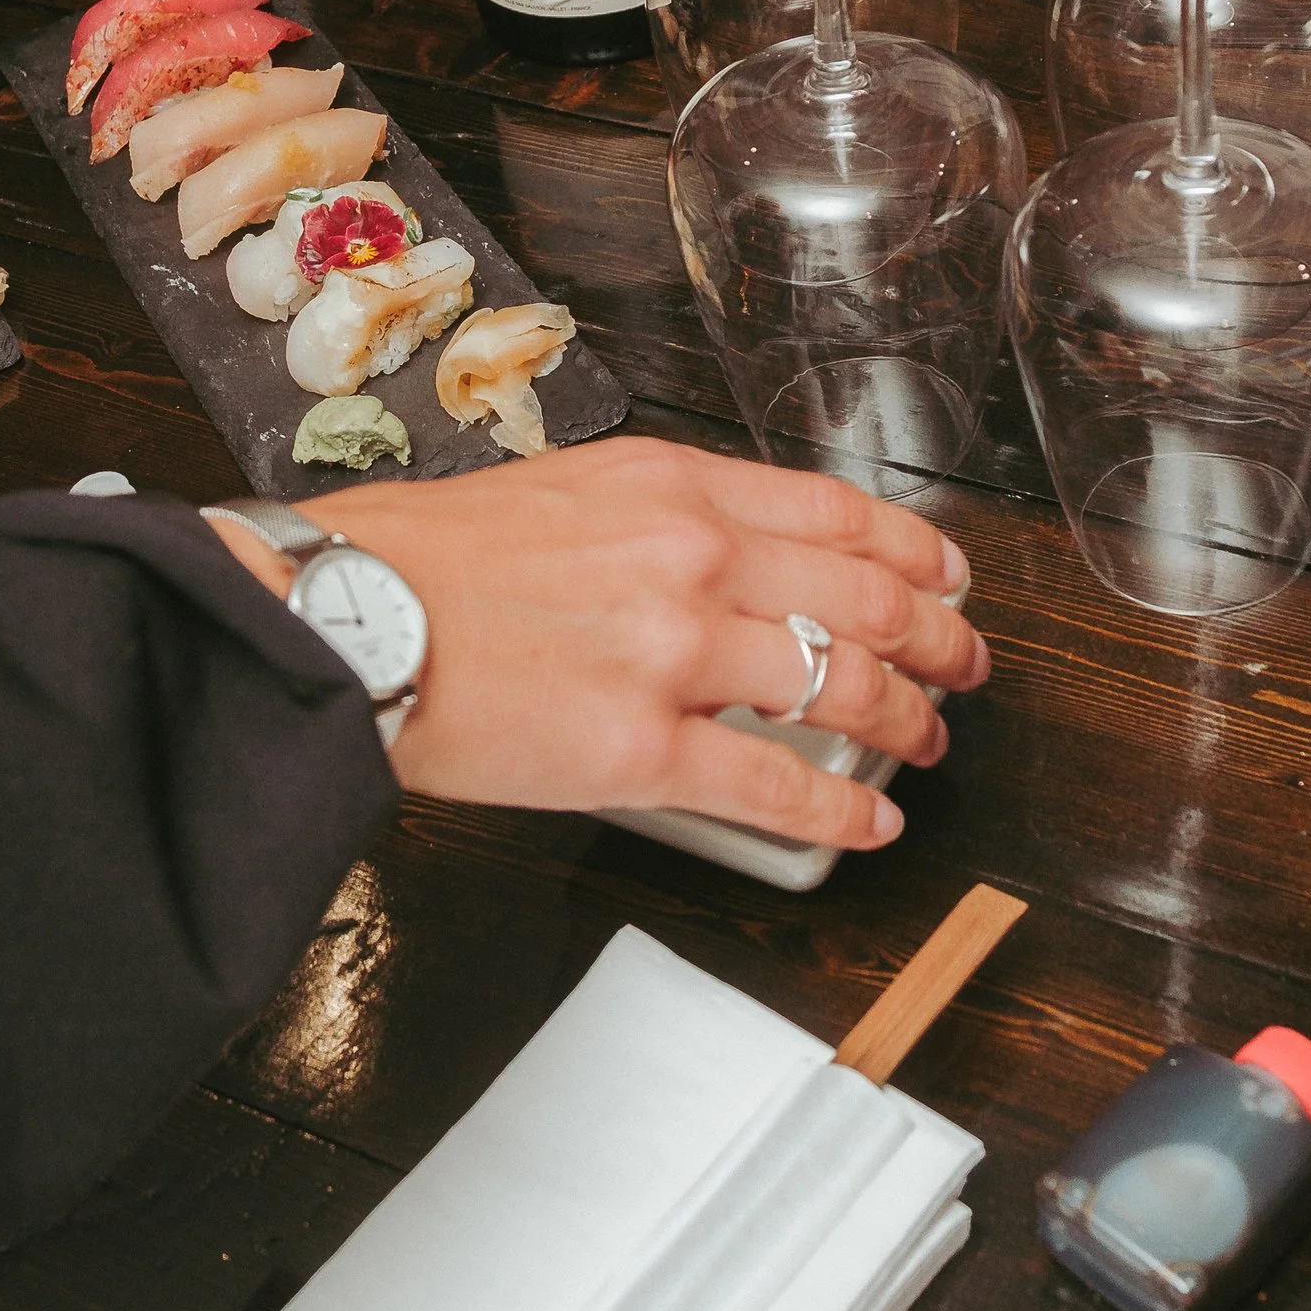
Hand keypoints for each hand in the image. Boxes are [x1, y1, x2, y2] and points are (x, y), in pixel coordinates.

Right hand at [209, 436, 989, 849]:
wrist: (348, 615)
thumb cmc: (428, 559)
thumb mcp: (567, 490)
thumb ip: (663, 518)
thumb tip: (734, 557)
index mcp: (673, 486)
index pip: (839, 512)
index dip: (914, 554)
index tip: (945, 577)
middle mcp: (691, 559)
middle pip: (864, 599)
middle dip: (936, 640)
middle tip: (963, 667)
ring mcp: (673, 654)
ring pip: (840, 688)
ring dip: (904, 723)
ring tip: (925, 743)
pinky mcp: (642, 750)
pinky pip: (778, 786)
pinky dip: (842, 811)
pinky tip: (869, 823)